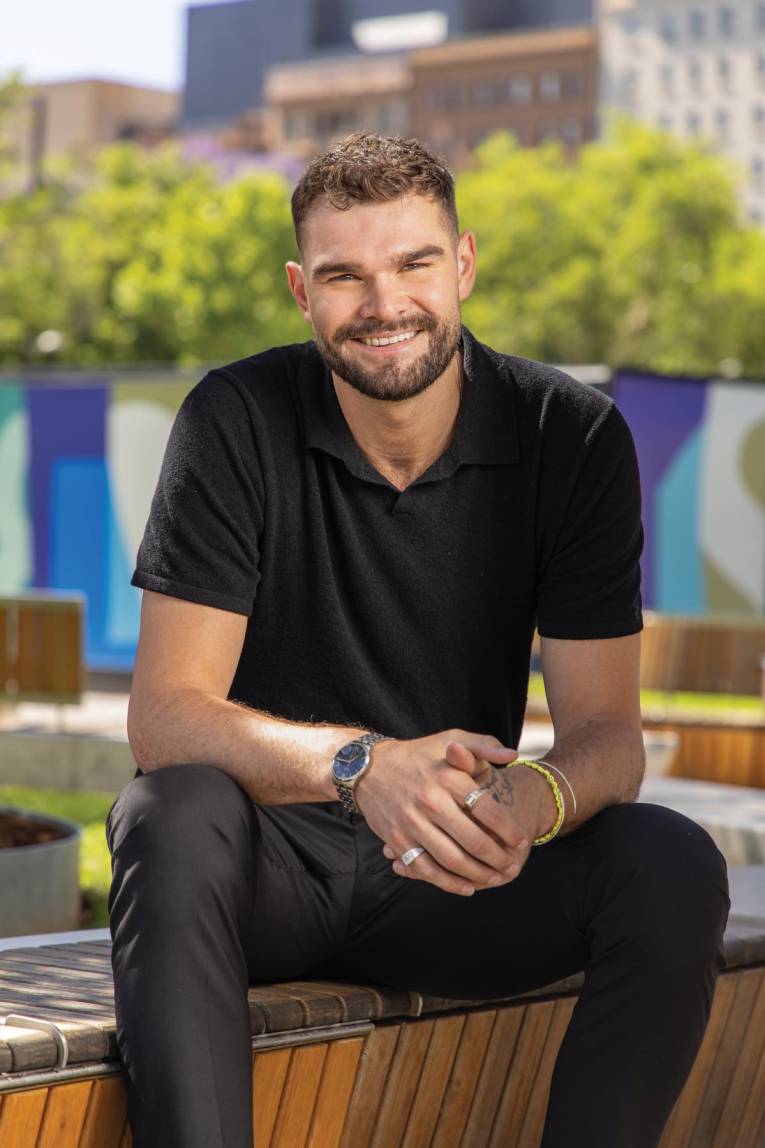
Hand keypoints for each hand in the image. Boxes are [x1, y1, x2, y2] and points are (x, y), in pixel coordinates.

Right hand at [380, 745, 554, 892]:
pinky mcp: (398, 840)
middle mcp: (431, 801)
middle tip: (512, 865)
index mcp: (448, 778)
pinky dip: (448, 883)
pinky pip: (427, 869)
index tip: (520, 841)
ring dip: (478, 875)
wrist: (368, 768)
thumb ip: (484, 745)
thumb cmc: (418, 755)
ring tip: (495, 877)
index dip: (508, 830)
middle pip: (474, 840)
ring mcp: (412, 823)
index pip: (488, 810)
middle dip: (498, 858)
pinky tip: (466, 887)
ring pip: (453, 860)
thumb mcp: (450, 738)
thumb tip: (512, 755)